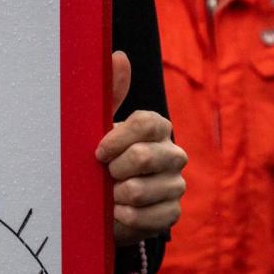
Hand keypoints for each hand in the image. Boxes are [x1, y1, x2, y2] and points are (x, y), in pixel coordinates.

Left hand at [96, 51, 187, 246]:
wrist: (100, 206)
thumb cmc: (99, 160)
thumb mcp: (97, 126)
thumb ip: (110, 93)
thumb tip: (119, 55)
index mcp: (156, 128)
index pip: (148, 123)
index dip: (118, 138)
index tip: (98, 151)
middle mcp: (173, 154)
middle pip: (145, 156)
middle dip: (115, 169)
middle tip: (104, 174)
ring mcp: (175, 185)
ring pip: (143, 189)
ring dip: (116, 195)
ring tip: (109, 194)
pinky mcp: (172, 213)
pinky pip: (148, 217)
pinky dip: (125, 217)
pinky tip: (117, 212)